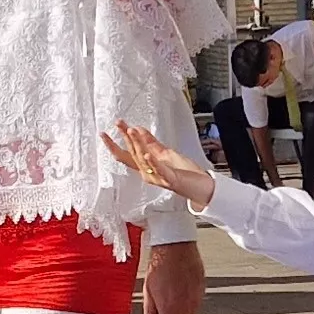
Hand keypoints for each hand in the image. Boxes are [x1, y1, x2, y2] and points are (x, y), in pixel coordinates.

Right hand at [101, 122, 216, 207]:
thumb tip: (139, 129)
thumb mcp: (167, 154)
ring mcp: (158, 177)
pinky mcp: (170, 179)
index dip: (118, 140)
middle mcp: (149, 173)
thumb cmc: (186, 174)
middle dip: (125, 138)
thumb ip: (152, 143)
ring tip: (131, 131)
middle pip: (133, 154)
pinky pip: (158, 170)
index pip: (128, 152)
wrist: (203, 189)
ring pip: (143, 159)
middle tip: (119, 124)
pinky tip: (146, 154)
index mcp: (147, 167)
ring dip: (137, 144)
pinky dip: (151, 161)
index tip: (110, 129)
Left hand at [138, 240, 203, 313]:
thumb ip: (150, 313)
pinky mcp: (202, 290)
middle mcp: (185, 308)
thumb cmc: (160, 266)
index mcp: (170, 310)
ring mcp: (196, 299)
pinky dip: (189, 303)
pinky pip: (196, 304)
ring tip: (173, 300)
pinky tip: (181, 291)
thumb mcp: (148, 291)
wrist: (176, 246)